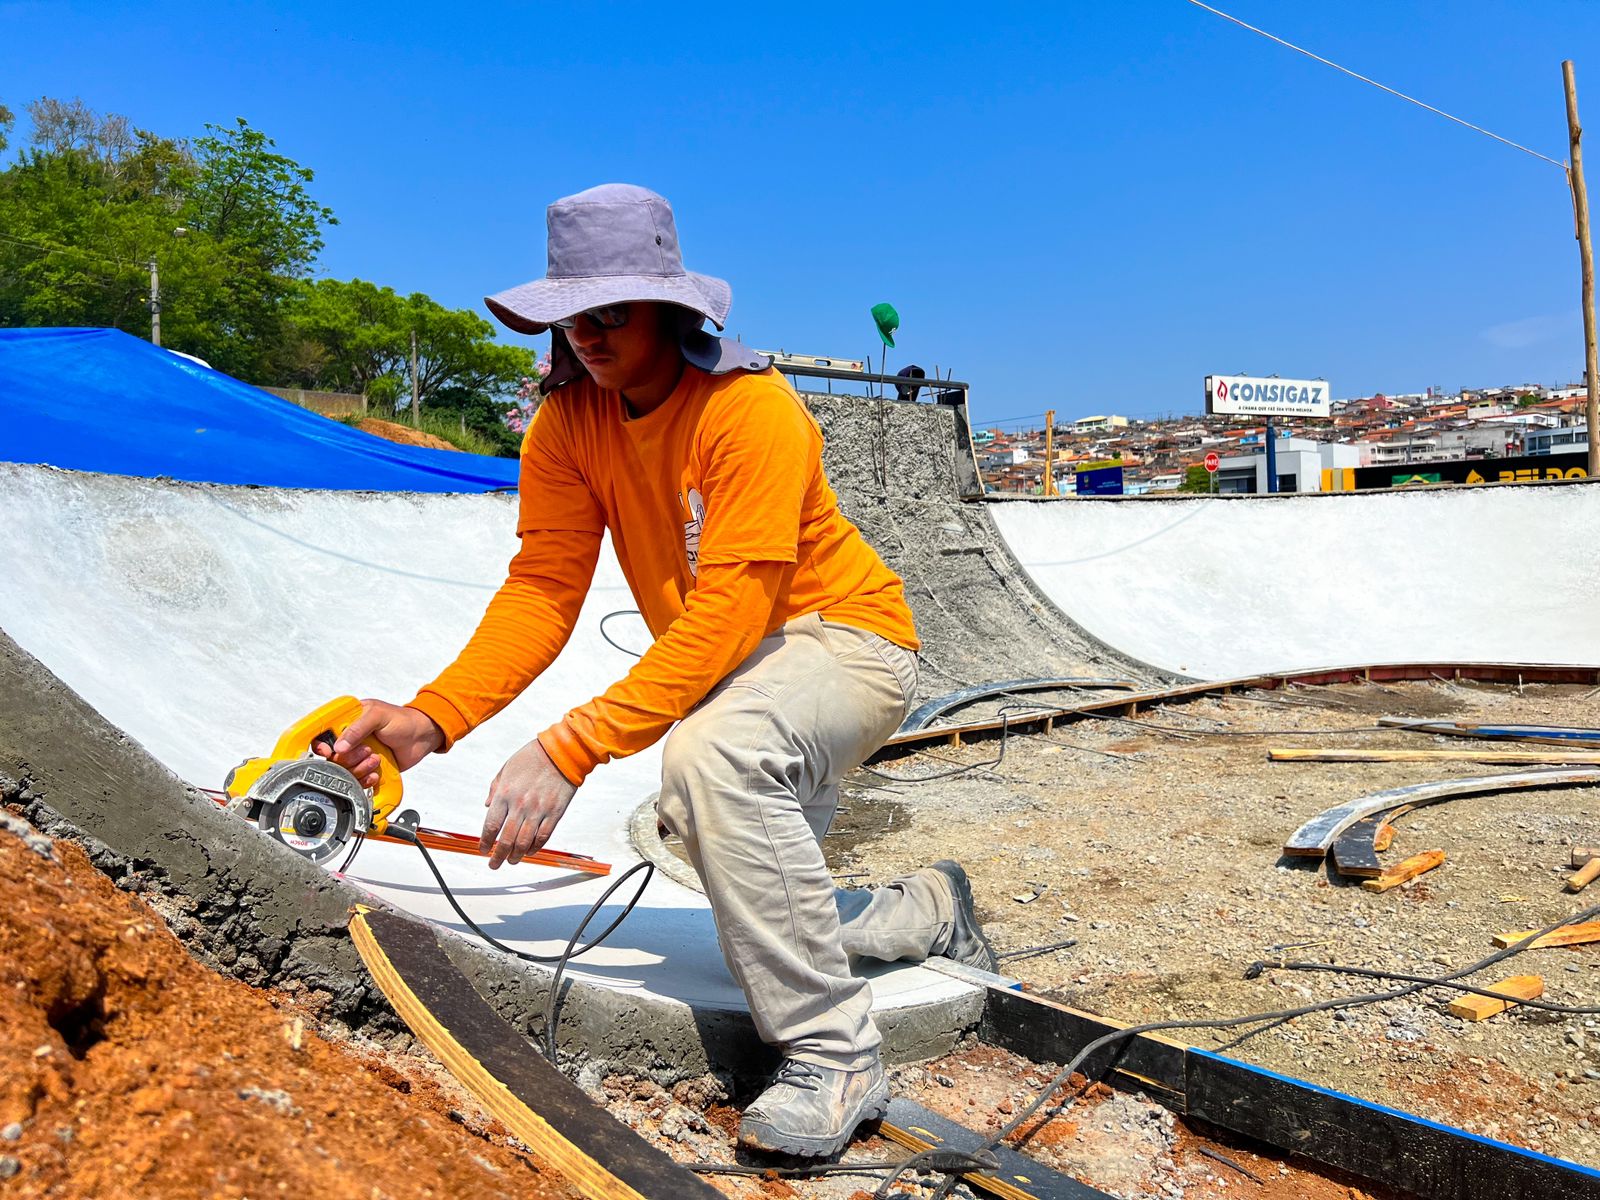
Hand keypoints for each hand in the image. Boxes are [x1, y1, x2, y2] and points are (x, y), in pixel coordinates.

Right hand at [313, 699, 443, 787]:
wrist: (422, 737)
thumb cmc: (403, 720)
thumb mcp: (378, 716)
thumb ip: (357, 728)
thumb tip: (339, 745)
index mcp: (347, 720)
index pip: (322, 733)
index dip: (320, 745)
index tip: (328, 752)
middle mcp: (349, 739)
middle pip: (331, 757)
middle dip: (347, 758)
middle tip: (366, 751)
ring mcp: (357, 755)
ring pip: (344, 771)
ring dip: (359, 768)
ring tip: (375, 758)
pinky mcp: (367, 768)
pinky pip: (357, 780)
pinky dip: (365, 779)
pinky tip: (375, 772)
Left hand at [480, 738, 577, 868]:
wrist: (561, 752)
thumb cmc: (532, 757)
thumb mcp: (506, 768)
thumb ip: (495, 788)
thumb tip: (487, 805)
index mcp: (505, 794)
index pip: (491, 826)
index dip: (485, 842)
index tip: (483, 849)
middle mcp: (520, 805)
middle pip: (506, 840)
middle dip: (498, 856)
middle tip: (494, 864)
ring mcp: (538, 811)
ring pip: (524, 843)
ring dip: (516, 856)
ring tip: (512, 861)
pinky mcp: (554, 813)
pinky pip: (543, 837)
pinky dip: (535, 848)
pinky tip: (529, 851)